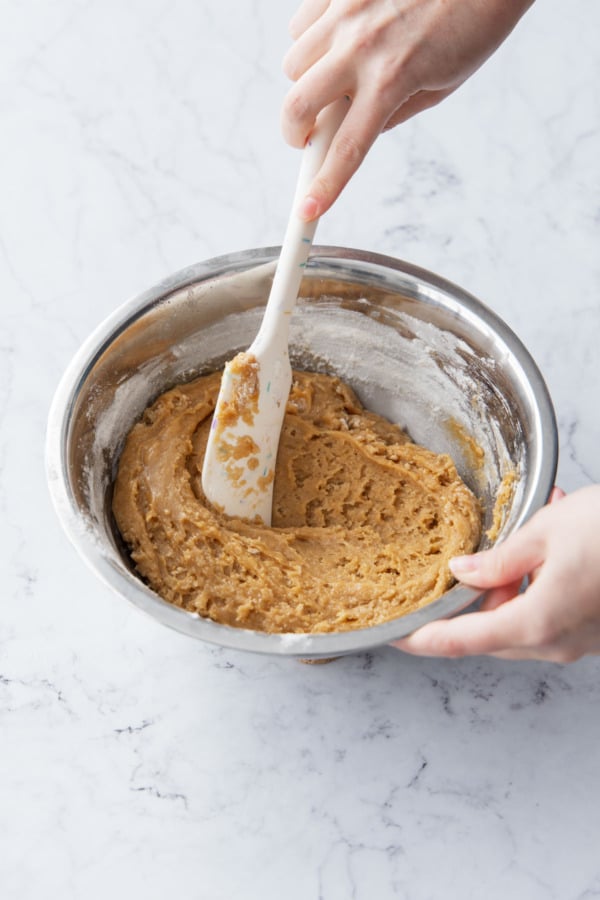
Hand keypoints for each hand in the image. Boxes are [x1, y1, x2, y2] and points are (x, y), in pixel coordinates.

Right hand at [282, 0, 532, 219]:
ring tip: (336, 76)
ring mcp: (346, 12)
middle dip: (295, 133)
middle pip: (297, 107)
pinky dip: (311, 40)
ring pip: (293, 64)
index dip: (324, 186)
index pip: (347, 149)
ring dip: (306, 81)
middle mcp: (362, 46)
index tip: (307, 211)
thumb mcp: (439, 85)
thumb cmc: (470, 26)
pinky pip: (300, 24)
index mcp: (393, 80)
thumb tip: (352, 131)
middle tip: (307, 137)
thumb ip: (391, 111)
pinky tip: (338, 41)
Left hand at [393, 485, 599, 662]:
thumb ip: (498, 560)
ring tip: (523, 537)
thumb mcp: (546, 532)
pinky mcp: (596, 632)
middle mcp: (557, 643)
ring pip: (520, 622)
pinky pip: (550, 615)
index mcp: (535, 622)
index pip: (458, 641)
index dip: (420, 640)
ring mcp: (581, 642)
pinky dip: (537, 585)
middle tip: (460, 565)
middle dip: (470, 602)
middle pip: (489, 633)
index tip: (393, 637)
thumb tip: (462, 573)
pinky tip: (550, 546)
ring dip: (509, 586)